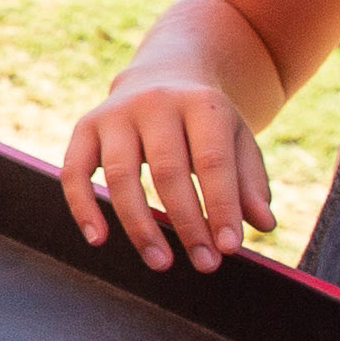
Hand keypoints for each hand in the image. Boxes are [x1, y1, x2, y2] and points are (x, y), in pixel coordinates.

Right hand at [58, 71, 272, 272]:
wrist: (163, 76)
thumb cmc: (206, 123)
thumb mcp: (238, 140)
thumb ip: (250, 182)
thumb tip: (264, 225)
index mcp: (200, 104)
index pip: (212, 161)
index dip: (221, 207)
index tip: (230, 248)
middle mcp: (155, 102)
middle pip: (167, 171)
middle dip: (187, 224)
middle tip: (205, 264)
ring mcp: (115, 113)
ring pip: (120, 175)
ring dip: (140, 226)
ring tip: (161, 263)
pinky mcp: (86, 126)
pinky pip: (75, 170)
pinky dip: (83, 207)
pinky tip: (98, 239)